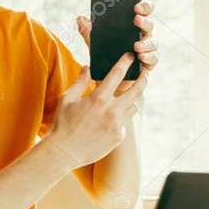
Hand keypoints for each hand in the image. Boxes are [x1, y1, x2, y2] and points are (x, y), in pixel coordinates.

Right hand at [46, 52, 148, 169]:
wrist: (64, 152)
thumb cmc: (63, 124)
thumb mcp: (67, 99)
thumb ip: (80, 82)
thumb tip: (87, 68)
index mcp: (98, 98)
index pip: (117, 74)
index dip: (125, 62)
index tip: (130, 56)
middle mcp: (111, 111)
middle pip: (137, 90)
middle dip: (143, 79)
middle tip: (145, 73)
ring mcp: (117, 125)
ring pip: (134, 106)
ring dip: (131, 100)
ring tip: (127, 97)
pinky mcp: (119, 137)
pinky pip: (125, 122)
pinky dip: (120, 118)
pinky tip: (110, 119)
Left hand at [76, 0, 157, 95]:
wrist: (110, 81)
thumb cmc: (106, 58)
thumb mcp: (95, 44)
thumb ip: (88, 32)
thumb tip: (80, 18)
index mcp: (132, 26)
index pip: (143, 12)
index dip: (143, 7)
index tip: (136, 6)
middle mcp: (143, 35)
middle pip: (149, 25)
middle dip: (144, 21)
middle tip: (136, 19)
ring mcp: (147, 49)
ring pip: (152, 42)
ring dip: (145, 43)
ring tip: (136, 45)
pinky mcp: (149, 63)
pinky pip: (153, 58)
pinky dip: (148, 57)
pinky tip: (140, 57)